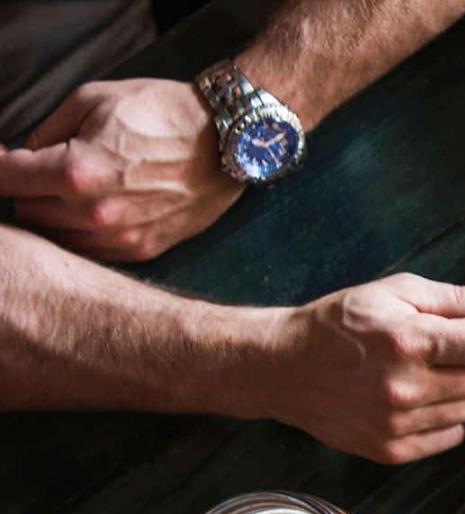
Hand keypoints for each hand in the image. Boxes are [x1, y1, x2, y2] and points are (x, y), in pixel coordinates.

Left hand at [0, 79, 241, 261]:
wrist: (229, 139)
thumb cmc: (164, 112)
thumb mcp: (94, 99)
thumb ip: (47, 130)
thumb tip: (24, 155)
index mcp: (74, 171)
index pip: (3, 179)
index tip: (3, 160)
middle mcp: (92, 212)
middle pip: (24, 211)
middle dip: (27, 189)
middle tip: (45, 171)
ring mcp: (118, 237)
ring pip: (54, 237)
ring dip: (54, 215)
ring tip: (74, 192)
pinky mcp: (141, 249)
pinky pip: (90, 251)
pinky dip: (84, 233)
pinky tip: (99, 210)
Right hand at [263, 273, 464, 463]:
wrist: (282, 367)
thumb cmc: (341, 322)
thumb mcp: (398, 292)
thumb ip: (459, 300)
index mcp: (408, 342)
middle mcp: (405, 388)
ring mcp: (398, 425)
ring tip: (444, 369)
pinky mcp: (392, 451)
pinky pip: (453, 436)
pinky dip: (451, 415)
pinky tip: (427, 396)